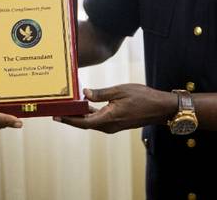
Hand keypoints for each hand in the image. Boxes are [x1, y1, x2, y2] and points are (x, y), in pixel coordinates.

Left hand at [55, 84, 175, 133]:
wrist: (160, 108)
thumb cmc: (143, 97)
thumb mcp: (120, 90)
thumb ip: (101, 93)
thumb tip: (84, 94)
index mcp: (109, 118)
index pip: (83, 122)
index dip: (68, 120)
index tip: (56, 116)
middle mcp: (109, 126)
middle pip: (84, 123)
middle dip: (70, 118)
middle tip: (56, 110)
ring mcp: (113, 126)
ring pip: (91, 122)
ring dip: (79, 116)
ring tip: (67, 108)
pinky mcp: (116, 123)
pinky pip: (98, 120)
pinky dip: (89, 114)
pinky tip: (84, 106)